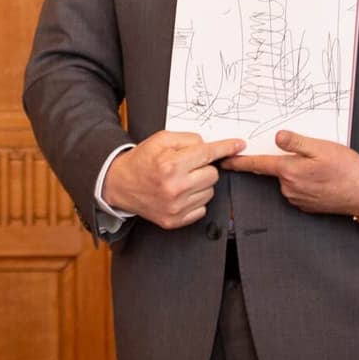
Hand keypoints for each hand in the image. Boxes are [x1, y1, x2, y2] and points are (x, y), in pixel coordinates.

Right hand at [103, 131, 245, 229]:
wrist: (119, 184)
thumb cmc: (141, 160)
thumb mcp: (160, 139)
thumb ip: (188, 139)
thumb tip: (211, 146)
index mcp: (170, 164)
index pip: (208, 154)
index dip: (226, 148)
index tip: (239, 145)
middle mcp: (174, 187)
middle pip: (213, 174)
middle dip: (204, 167)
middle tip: (188, 166)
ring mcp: (175, 207)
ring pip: (210, 192)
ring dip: (200, 184)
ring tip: (182, 180)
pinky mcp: (175, 221)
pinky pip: (202, 208)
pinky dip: (195, 200)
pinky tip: (180, 194)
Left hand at [220, 130, 358, 217]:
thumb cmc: (347, 170)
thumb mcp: (322, 148)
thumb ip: (297, 142)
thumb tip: (277, 137)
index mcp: (290, 171)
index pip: (258, 165)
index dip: (240, 162)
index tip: (224, 161)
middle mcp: (289, 188)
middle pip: (276, 170)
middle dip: (284, 161)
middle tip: (309, 156)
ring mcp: (297, 198)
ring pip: (288, 179)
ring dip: (297, 171)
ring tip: (321, 167)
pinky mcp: (306, 205)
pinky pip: (298, 189)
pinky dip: (305, 181)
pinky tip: (322, 178)